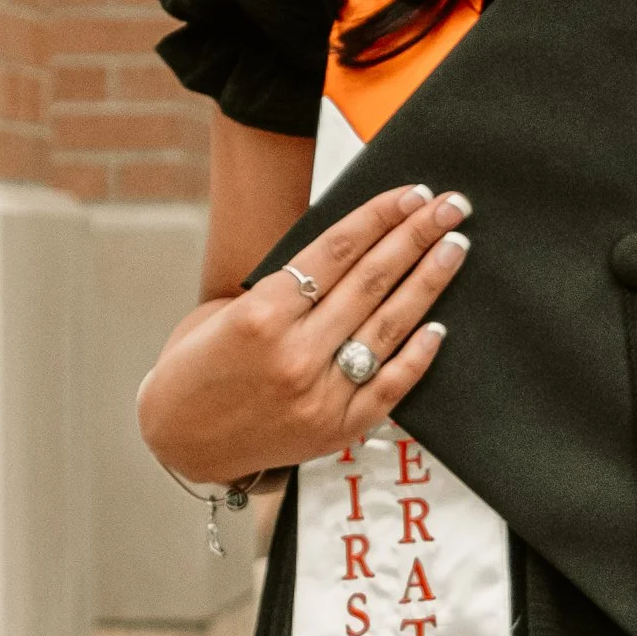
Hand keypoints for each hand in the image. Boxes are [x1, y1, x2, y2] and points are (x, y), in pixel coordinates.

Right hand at [139, 183, 471, 488]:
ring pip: (389, 326)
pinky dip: (418, 354)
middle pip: (371, 281)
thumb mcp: (225, 312)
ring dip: (428, 282)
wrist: (181, 442)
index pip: (337, 252)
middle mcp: (294, 354)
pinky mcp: (337, 428)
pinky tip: (440, 324)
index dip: (380, 217)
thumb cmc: (197, 367)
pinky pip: (391, 386)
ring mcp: (320, 395)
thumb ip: (283, 288)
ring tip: (455, 247)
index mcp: (261, 315)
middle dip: (416, 237)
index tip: (413, 193)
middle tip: (450, 207)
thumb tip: (349, 252)